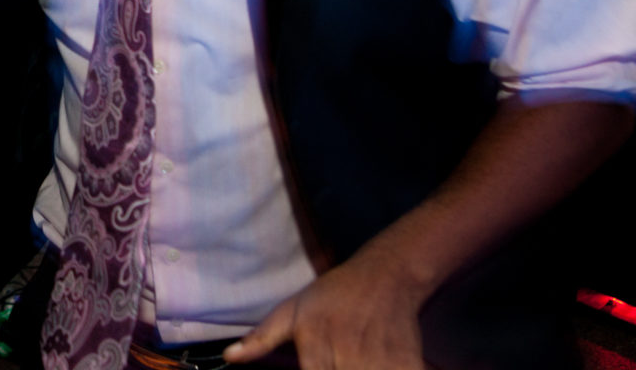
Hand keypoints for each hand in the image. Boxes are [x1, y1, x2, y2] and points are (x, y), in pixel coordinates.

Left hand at [225, 243, 428, 369]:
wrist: (385, 275)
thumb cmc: (332, 295)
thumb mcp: (291, 310)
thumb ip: (262, 338)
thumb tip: (229, 357)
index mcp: (314, 341)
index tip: (312, 369)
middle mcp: (345, 352)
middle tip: (333, 363)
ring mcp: (378, 359)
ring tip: (351, 363)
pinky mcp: (406, 363)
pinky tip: (377, 364)